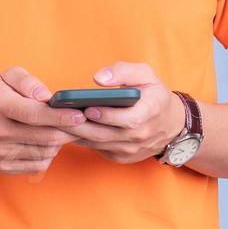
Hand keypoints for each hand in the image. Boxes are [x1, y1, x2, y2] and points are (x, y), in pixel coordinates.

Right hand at [0, 67, 84, 175]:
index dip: (60, 116)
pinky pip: (38, 165)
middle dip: (70, 131)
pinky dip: (48, 154)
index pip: (34, 114)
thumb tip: (46, 97)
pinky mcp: (2, 167)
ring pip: (45, 152)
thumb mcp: (5, 77)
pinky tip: (44, 142)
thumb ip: (28, 81)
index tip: (80, 115)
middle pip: (45, 137)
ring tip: (59, 129)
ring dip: (59, 142)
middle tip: (83, 124)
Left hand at [55, 63, 184, 164]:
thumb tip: (99, 78)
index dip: (107, 115)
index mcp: (150, 112)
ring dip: (76, 134)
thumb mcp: (146, 74)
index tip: (88, 108)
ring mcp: (130, 149)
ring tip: (56, 121)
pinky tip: (66, 129)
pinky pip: (97, 149)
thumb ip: (123, 72)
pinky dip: (81, 140)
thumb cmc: (154, 95)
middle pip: (106, 134)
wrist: (170, 124)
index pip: (128, 120)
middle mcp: (141, 135)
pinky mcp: (121, 156)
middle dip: (81, 125)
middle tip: (59, 115)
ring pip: (98, 143)